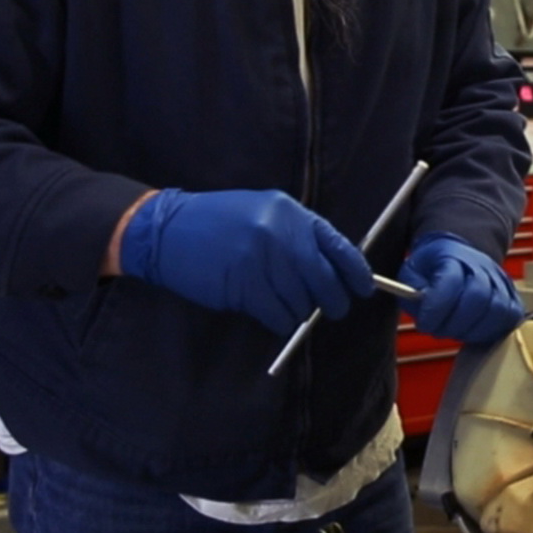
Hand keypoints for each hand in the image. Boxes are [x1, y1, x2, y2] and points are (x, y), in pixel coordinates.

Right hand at [117, 190, 372, 335]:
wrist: (168, 229)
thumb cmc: (219, 221)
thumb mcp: (264, 213)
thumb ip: (297, 235)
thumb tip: (332, 269)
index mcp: (291, 212)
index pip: (339, 246)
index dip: (356, 272)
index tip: (364, 289)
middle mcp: (281, 234)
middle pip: (325, 280)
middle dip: (334, 300)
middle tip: (333, 310)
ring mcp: (263, 260)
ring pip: (302, 302)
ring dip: (299, 311)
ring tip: (284, 303)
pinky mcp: (244, 286)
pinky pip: (279, 315)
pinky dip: (280, 320)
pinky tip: (269, 312)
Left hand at [398, 233, 521, 343]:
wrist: (459, 255)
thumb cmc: (434, 267)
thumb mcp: (412, 270)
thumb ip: (411, 289)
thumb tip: (421, 306)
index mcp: (453, 255)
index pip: (451, 282)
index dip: (436, 308)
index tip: (424, 323)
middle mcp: (481, 266)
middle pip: (478, 297)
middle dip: (454, 322)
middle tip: (437, 329)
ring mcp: (500, 280)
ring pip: (497, 309)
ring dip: (472, 329)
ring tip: (454, 330)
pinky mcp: (511, 296)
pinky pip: (510, 317)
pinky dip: (491, 330)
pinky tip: (473, 330)